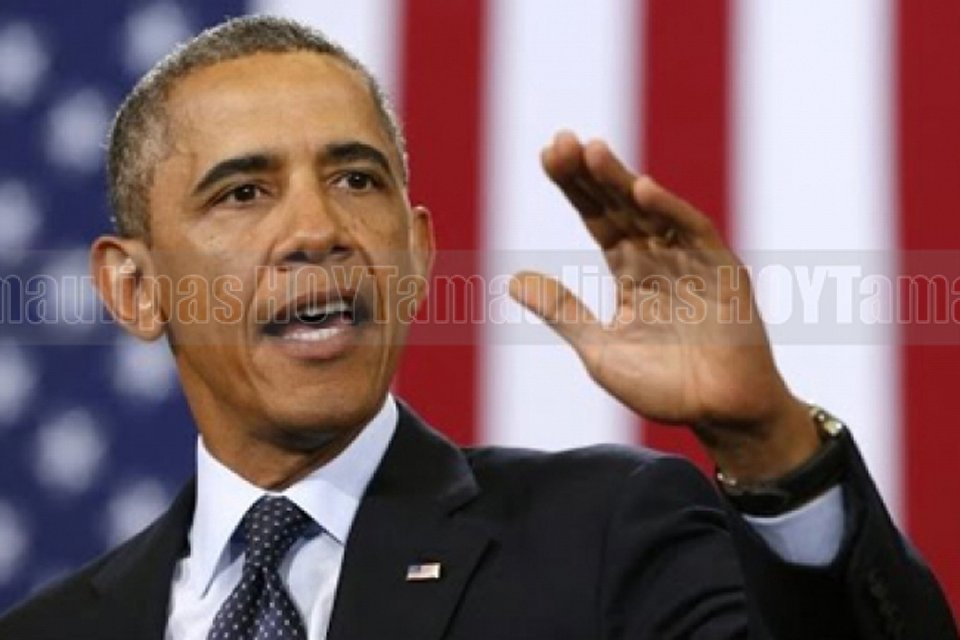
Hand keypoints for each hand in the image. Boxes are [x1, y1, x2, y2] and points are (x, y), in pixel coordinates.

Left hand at [509, 131, 819, 480]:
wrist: (720, 415)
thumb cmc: (664, 387)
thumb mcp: (599, 349)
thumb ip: (563, 311)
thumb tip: (513, 279)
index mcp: (631, 271)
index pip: (597, 219)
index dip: (574, 188)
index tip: (547, 155)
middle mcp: (660, 258)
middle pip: (620, 206)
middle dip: (591, 174)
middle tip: (560, 141)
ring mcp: (693, 261)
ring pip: (653, 211)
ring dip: (623, 182)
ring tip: (591, 151)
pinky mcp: (724, 272)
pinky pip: (696, 234)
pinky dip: (671, 212)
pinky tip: (642, 190)